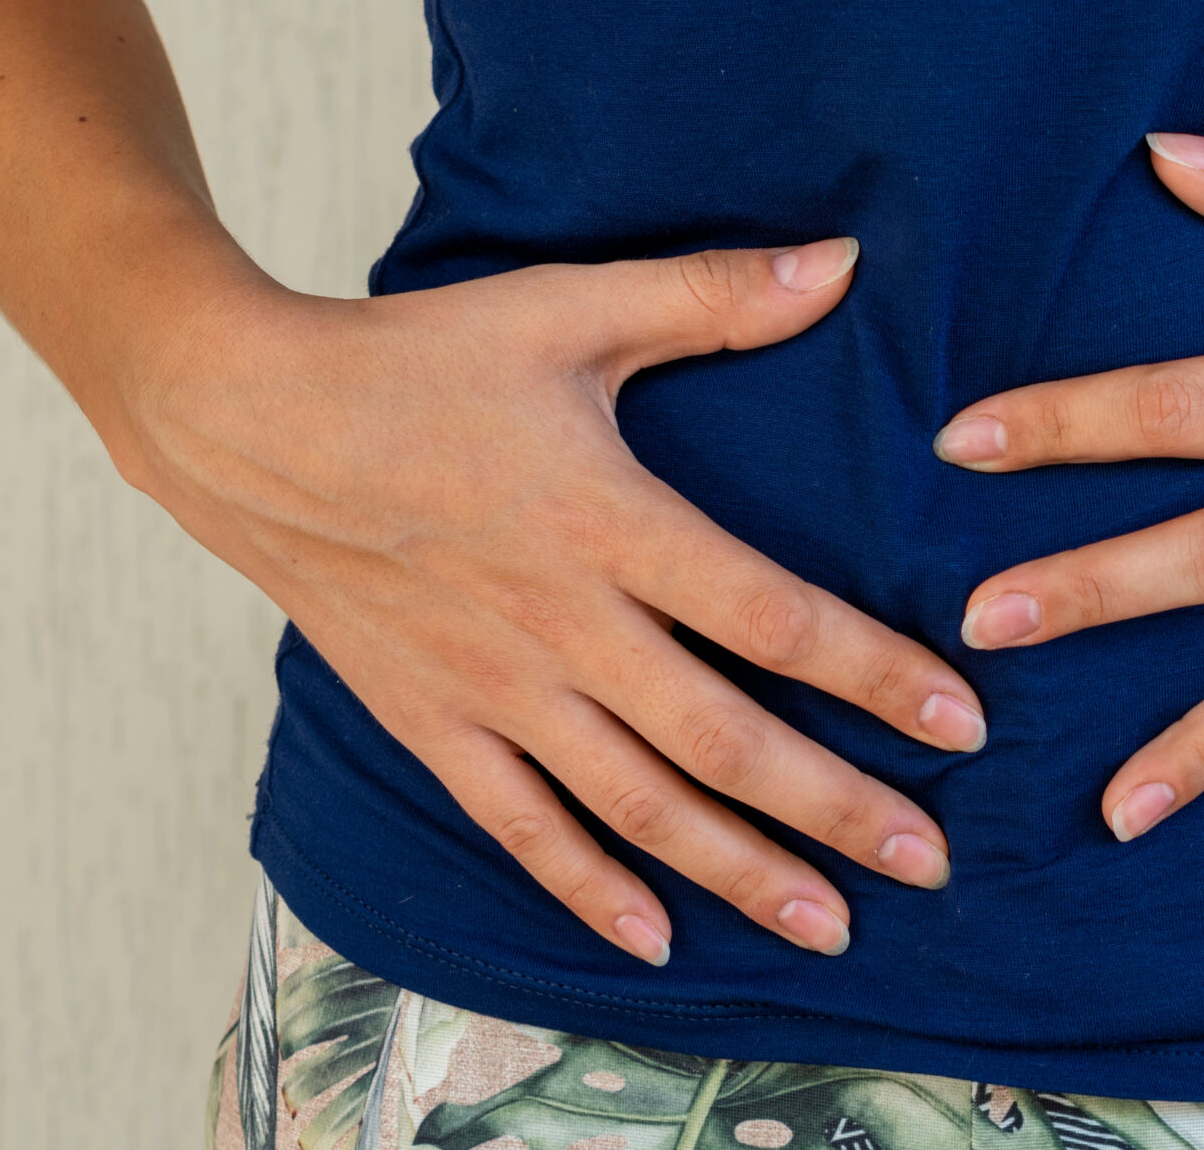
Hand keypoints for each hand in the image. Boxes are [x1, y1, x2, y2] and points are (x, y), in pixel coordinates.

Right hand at [111, 239, 987, 961]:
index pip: (771, 617)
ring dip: (738, 870)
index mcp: (608, 521)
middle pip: (723, 739)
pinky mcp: (431, 721)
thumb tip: (842, 262)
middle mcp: (560, 623)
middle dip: (835, 807)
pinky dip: (586, 889)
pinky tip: (654, 940)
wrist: (240, 419)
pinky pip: (520, 826)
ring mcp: (492, 685)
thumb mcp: (566, 308)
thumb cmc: (413, 358)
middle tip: (932, 863)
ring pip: (636, 804)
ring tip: (829, 924)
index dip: (876, 675)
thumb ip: (710, 296)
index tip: (964, 724)